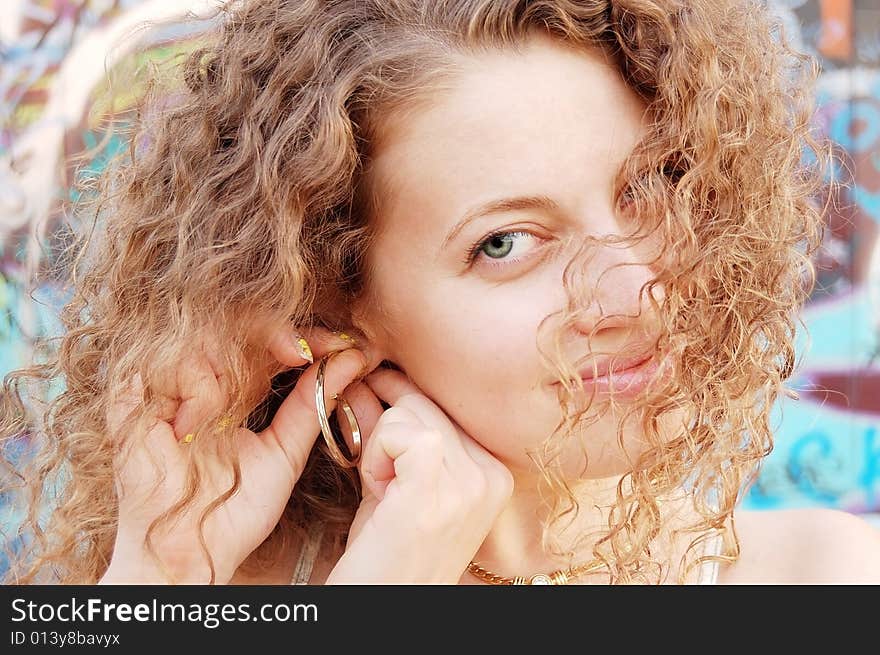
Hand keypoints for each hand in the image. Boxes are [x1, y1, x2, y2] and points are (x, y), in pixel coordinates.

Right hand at [100, 326, 369, 584]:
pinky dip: (190, 388)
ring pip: (200, 340)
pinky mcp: (131, 402)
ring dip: (226, 368)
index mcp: (237, 391)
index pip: (270, 342)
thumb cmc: (235, 512)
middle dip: (273, 333)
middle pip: (236, 327)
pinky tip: (195, 425)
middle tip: (299, 352)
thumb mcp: (284, 453)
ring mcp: (166, 390)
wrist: (191, 555)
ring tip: (228, 413)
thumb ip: (312, 404)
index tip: (342, 344)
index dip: (305, 336)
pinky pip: (163, 365)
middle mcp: (202, 384)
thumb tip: (352, 359)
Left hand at [325, 369, 513, 583]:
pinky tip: (378, 489)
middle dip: (388, 425)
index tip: (375, 393)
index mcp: (495, 473)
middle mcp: (491, 475)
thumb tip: (367, 381)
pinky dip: (374, 456)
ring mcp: (469, 482)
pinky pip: (396, 431)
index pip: (445, 407)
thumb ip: (391, 434)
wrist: (385, 607)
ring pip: (407, 412)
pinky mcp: (435, 489)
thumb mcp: (398, 484)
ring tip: (383, 491)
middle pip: (425, 403)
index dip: (403, 403)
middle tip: (377, 468)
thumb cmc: (388, 556)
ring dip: (380, 447)